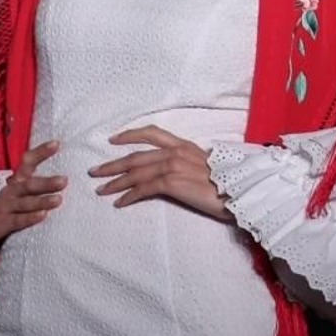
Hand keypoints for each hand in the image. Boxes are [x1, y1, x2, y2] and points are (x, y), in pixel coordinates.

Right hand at [0, 140, 66, 256]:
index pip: (27, 163)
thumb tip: (60, 180)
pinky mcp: (1, 223)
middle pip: (27, 184)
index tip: (56, 144)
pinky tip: (43, 216)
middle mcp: (9, 192)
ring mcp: (4, 207)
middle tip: (64, 181)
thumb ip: (33, 188)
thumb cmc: (2, 212)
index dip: (40, 153)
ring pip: (24, 202)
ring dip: (41, 201)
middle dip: (46, 182)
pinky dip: (29, 218)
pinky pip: (17, 220)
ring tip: (58, 200)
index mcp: (15, 183)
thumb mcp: (16, 196)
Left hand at [88, 125, 231, 219]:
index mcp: (184, 145)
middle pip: (136, 156)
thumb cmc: (229, 184)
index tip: (113, 140)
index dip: (129, 135)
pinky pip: (143, 189)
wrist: (239, 191)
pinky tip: (119, 203)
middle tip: (95, 171)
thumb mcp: (207, 167)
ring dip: (115, 182)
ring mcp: (172, 166)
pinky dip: (128, 196)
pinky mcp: (171, 183)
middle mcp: (176, 152)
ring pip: (135, 172)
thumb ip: (190, 164)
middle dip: (113, 164)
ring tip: (101, 189)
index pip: (151, 133)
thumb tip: (180, 172)